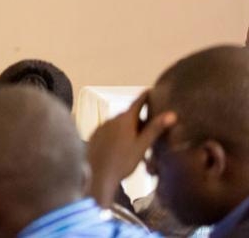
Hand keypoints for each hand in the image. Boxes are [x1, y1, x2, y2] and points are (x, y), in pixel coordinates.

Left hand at [86, 90, 175, 206]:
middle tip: (150, 122)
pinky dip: (118, 133)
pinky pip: (109, 130)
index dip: (145, 96)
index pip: (137, 102)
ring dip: (128, 127)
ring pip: (119, 123)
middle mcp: (111, 119)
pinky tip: (121, 145)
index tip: (151, 90)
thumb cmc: (123, 162)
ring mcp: (102, 126)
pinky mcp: (95, 135)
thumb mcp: (142, 146)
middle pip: (129, 114)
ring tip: (137, 138)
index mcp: (125, 119)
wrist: (97, 175)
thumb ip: (155, 129)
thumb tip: (171, 114)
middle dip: (139, 117)